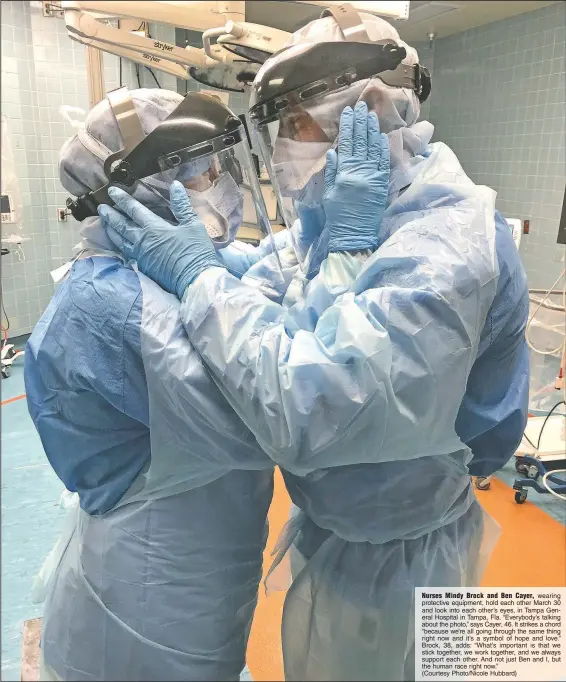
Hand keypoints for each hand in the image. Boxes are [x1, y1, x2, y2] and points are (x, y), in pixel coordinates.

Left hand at [99, 181, 221, 298]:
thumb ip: (182, 205)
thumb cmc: (196, 251)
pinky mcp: (143, 267)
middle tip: (101, 207)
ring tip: (105, 223)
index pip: (133, 210)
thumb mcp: (193, 224)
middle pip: (121, 225)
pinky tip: (118, 243)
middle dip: (110, 215)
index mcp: (154, 227)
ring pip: (120, 240)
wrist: (194, 280)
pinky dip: (119, 245)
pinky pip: (126, 253)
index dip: (122, 199)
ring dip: (111, 230)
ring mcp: (140, 255)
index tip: (112, 191)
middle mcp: (142, 240)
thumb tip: (176, 185)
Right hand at [324, 101, 389, 252]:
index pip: (347, 144)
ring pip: (373, 148)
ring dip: (373, 130)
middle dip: (361, 122)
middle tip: (362, 105)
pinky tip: (382, 135)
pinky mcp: (382, 184)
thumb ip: (331, 172)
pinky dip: (382, 147)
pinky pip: (383, 161)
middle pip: (361, 142)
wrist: (354, 235)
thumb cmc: (338, 216)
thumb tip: (333, 151)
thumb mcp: (328, 194)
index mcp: (344, 173)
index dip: (348, 126)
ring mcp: (373, 177)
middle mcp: (360, 172)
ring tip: (371, 115)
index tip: (349, 112)